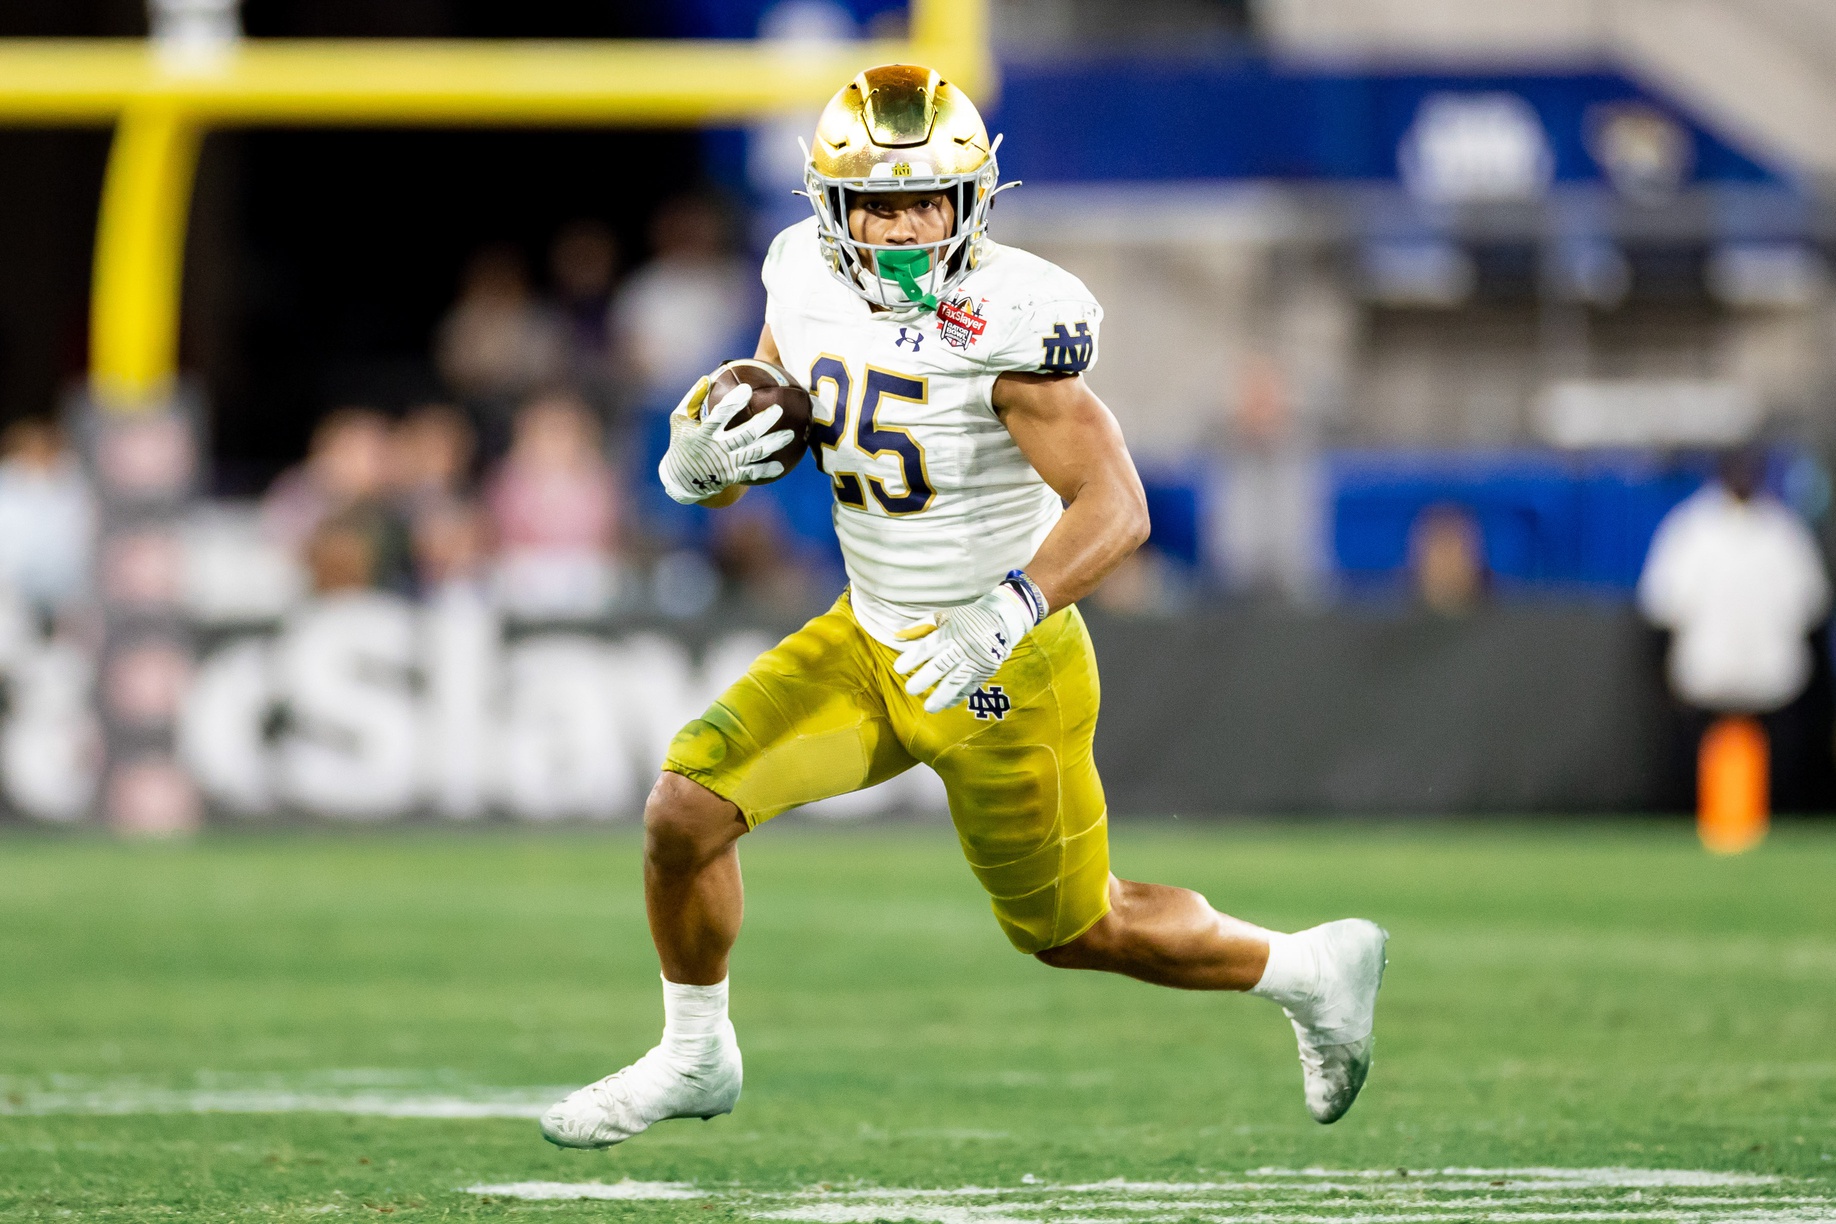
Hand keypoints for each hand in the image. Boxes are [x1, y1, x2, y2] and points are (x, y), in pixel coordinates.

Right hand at [657, 376, 797, 504]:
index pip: (720, 415)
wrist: (680, 481)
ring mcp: (726, 464)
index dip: (733, 402)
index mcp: (703, 434)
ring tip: (790, 435)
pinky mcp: (731, 476)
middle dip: (763, 422)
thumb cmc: (680, 443)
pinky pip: (752, 473)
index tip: (747, 388)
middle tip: (778, 409)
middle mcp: (716, 449)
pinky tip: (780, 465)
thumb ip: (692, 399)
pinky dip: (766, 470)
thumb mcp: (678, 420)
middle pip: (745, 434)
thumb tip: (706, 378)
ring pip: (754, 453)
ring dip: (773, 444)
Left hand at [892, 585, 1036, 713]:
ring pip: (957, 681)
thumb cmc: (967, 618)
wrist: (1002, 619)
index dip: (912, 658)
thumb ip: (920, 627)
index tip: (898, 669)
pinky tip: (947, 703)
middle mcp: (962, 647)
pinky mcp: (986, 670)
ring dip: (942, 696)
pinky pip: (971, 687)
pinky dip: (958, 697)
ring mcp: (976, 661)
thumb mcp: (944, 616)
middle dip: (924, 679)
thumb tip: (896, 637)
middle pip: (941, 666)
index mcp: (949, 632)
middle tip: (910, 690)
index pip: (927, 647)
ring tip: (929, 708)